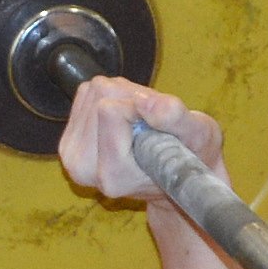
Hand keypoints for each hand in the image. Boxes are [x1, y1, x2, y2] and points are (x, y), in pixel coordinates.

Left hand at [58, 74, 219, 204]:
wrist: (175, 175)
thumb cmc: (190, 156)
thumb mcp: (200, 134)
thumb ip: (175, 119)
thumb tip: (144, 102)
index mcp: (114, 176)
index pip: (110, 110)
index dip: (139, 105)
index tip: (156, 124)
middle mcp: (84, 171)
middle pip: (99, 96)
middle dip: (129, 99)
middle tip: (149, 123)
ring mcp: (72, 158)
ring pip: (91, 92)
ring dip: (121, 98)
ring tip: (140, 123)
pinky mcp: (67, 145)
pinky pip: (84, 95)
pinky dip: (109, 99)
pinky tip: (125, 121)